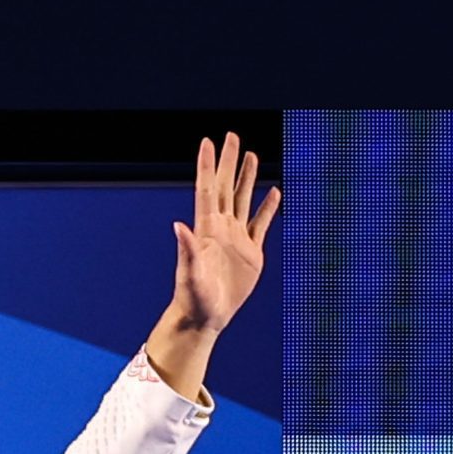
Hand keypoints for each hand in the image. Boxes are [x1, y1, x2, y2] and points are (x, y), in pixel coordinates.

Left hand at [169, 130, 278, 336]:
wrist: (205, 317)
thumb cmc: (193, 298)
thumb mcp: (190, 273)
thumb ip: (186, 249)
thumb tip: (178, 225)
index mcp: (205, 229)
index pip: (206, 189)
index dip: (207, 165)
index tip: (208, 142)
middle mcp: (220, 228)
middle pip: (225, 186)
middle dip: (228, 162)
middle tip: (232, 136)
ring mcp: (236, 238)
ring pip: (242, 199)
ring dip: (246, 177)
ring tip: (251, 155)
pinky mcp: (251, 251)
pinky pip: (261, 223)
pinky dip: (268, 207)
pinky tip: (274, 191)